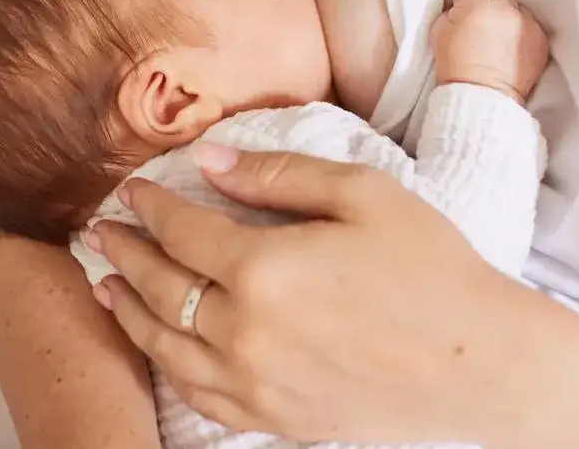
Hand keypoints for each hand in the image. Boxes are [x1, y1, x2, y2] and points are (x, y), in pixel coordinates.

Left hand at [87, 146, 578, 444]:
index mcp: (265, 267)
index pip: (184, 230)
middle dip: (126, 254)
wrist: (477, 360)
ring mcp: (255, 382)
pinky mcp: (274, 418)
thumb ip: (282, 174)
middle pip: (161, 286)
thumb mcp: (364, 194)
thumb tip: (213, 159)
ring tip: (105, 286)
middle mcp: (245, 330)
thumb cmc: (431, 266)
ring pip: (165, 345)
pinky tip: (159, 347)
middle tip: (101, 232)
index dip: (153, 206)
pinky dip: (165, 364)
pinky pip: (198, 393)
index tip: (134, 190)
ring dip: (127, 310)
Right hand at [432, 0, 548, 103]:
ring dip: (507, 16)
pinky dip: (522, 31)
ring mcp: (528, 24)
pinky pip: (531, 26)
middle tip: (478, 21)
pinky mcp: (541, 40)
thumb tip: (459, 6)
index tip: (458, 3)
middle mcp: (507, 9)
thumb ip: (450, 11)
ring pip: (516, 8)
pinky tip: (511, 46)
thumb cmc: (455, 66)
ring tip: (498, 35)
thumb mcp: (439, 32)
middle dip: (487, 2)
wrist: (482, 98)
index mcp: (479, 4)